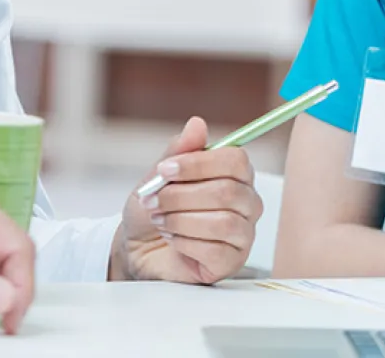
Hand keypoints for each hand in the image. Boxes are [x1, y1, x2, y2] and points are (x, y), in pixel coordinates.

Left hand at [109, 116, 263, 283]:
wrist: (137, 248)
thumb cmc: (154, 209)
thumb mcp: (158, 176)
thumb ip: (179, 151)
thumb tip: (197, 124)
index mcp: (235, 174)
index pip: (235, 160)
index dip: (198, 163)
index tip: (165, 170)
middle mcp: (246, 201)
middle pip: (227, 191)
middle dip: (180, 196)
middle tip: (154, 201)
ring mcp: (243, 233)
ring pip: (222, 221)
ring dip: (180, 220)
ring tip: (161, 221)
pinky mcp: (232, 261)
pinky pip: (215, 249)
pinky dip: (184, 243)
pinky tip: (173, 241)